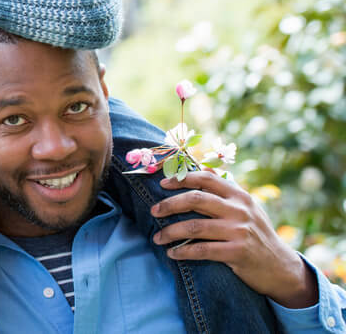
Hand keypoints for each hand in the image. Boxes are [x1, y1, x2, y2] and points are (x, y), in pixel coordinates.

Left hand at [151, 170, 318, 308]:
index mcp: (239, 196)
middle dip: (169, 204)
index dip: (182, 178)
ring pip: (194, 226)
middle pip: (195, 199)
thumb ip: (226, 190)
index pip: (206, 178)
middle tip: (153, 211)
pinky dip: (183, 251)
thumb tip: (203, 168)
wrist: (281, 267)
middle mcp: (239, 210)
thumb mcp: (247, 208)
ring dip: (170, 232)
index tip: (162, 183)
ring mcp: (239, 231)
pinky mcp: (237, 252)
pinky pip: (202, 250)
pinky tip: (172, 253)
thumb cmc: (257, 234)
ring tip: (158, 238)